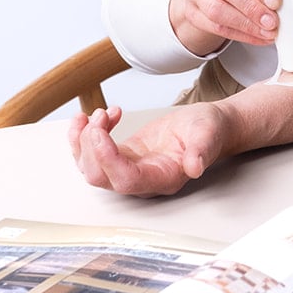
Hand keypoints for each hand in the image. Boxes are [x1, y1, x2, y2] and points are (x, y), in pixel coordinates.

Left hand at [69, 105, 229, 196]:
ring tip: (98, 113)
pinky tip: (95, 116)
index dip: (108, 159)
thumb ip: (201, 150)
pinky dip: (84, 135)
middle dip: (91, 146)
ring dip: (83, 140)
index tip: (99, 132)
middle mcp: (142, 180)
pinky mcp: (122, 156)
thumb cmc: (208, 130)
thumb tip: (196, 166)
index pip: (126, 180)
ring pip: (91, 167)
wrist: (207, 126)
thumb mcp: (208, 134)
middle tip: (99, 116)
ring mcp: (129, 169)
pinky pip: (93, 153)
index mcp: (163, 178)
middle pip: (101, 177)